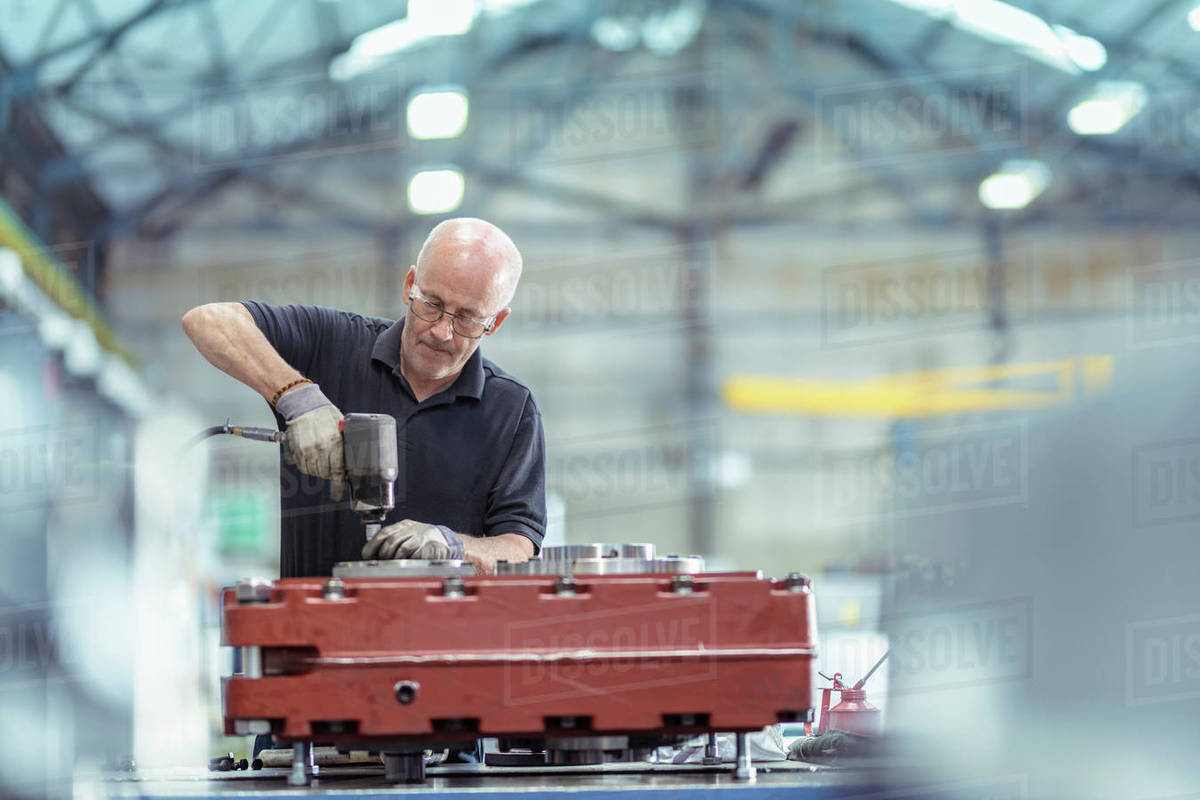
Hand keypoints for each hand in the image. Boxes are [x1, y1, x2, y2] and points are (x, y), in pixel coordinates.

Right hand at [275, 383, 345, 500]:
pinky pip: (302, 466)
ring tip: (320, 458)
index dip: (338, 486)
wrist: (304, 405)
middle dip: (329, 474)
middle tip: (331, 467)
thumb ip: (344, 445)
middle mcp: (320, 448)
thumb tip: (349, 462)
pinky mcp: (296, 450)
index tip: (337, 494)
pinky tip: (311, 457)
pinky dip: (307, 465)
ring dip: (318, 469)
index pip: (338, 471)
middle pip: (325, 474)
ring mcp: (306, 450)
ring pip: (313, 471)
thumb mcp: (342, 428)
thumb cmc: (324, 414)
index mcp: (335, 443)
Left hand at [362, 519, 464, 560]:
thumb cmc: (425, 541)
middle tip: (381, 562)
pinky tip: (406, 563)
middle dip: (383, 554)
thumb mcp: (409, 535)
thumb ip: (394, 540)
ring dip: (394, 559)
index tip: (367, 555)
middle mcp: (412, 529)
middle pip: (391, 540)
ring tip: (394, 564)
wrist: (447, 543)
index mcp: (404, 525)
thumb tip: (373, 553)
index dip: (373, 545)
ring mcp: (420, 537)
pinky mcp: (427, 547)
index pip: (384, 532)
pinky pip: (412, 556)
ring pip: (401, 548)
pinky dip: (407, 561)